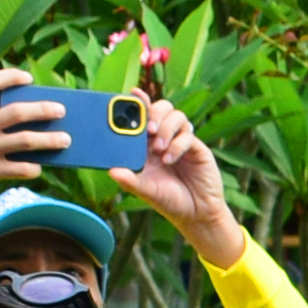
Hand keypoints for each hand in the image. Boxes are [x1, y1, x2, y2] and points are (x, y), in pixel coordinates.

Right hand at [0, 66, 65, 229]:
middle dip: (44, 110)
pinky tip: (39, 166)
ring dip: (50, 140)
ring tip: (65, 139)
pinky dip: (34, 167)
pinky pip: (21, 168)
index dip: (12, 77)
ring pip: (26, 142)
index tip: (28, 78)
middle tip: (61, 110)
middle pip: (18, 112)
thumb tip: (14, 111)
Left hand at [110, 98, 245, 265]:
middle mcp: (164, 138)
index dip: (138, 101)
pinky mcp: (196, 147)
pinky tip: (170, 159)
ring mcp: (181, 141)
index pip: (143, 116)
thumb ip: (129, 180)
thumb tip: (111, 171)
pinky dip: (177, 144)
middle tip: (148, 130)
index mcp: (147, 144)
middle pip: (161, 108)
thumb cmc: (169, 200)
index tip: (131, 93)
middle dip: (153, 113)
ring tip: (159, 149)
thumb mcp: (145, 191)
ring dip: (166, 129)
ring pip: (176, 116)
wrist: (196, 213)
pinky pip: (187, 134)